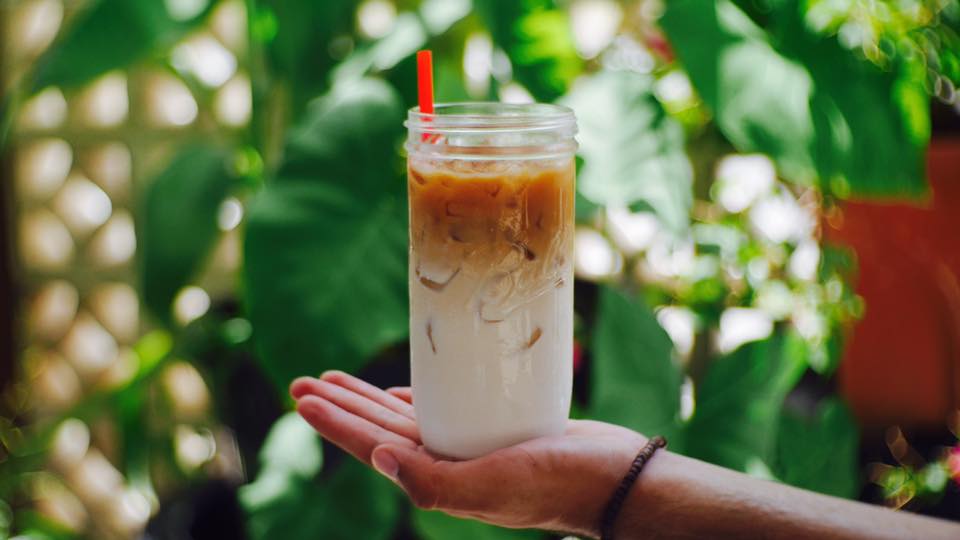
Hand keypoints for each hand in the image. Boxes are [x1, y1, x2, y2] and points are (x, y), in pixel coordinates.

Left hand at [290, 371, 646, 536]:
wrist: (614, 479)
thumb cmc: (557, 484)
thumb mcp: (491, 487)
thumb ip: (432, 481)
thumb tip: (378, 455)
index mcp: (438, 477)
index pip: (372, 445)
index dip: (335, 422)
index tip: (303, 397)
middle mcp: (447, 461)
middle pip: (379, 427)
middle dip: (342, 404)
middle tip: (305, 381)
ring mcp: (470, 444)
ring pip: (405, 414)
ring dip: (370, 397)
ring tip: (340, 379)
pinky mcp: (495, 425)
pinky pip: (443, 408)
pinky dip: (417, 398)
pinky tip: (402, 390)